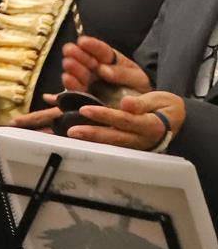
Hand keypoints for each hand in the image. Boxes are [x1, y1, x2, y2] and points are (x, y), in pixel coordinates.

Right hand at [61, 36, 150, 97]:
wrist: (140, 111)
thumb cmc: (139, 90)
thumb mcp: (137, 78)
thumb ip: (123, 74)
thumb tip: (103, 69)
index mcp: (110, 60)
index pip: (101, 51)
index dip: (92, 46)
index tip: (82, 41)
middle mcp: (96, 69)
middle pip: (86, 60)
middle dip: (77, 55)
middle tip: (69, 50)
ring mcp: (89, 82)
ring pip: (78, 73)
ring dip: (72, 68)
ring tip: (68, 63)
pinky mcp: (84, 96)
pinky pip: (76, 90)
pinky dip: (71, 84)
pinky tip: (67, 78)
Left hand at [62, 90, 185, 151]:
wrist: (178, 124)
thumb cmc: (168, 109)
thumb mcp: (162, 100)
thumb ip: (144, 102)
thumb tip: (126, 103)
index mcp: (150, 125)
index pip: (124, 120)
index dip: (104, 115)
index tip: (85, 109)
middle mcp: (140, 139)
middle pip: (113, 137)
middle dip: (92, 134)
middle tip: (71, 131)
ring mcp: (133, 146)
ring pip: (109, 144)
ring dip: (89, 141)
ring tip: (70, 135)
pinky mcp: (127, 147)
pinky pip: (109, 145)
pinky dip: (93, 142)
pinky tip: (77, 139)